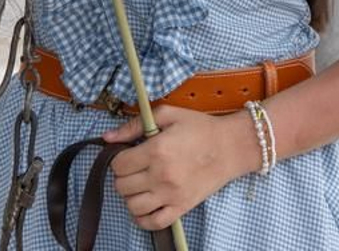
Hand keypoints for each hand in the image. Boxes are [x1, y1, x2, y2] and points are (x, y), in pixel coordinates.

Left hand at [102, 105, 260, 230]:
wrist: (231, 147)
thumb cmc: (200, 127)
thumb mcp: (168, 115)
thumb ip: (134, 125)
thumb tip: (107, 137)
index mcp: (156, 150)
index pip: (118, 164)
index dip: (118, 159)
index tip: (128, 155)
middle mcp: (161, 175)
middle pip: (122, 186)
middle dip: (123, 176)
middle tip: (134, 169)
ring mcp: (171, 195)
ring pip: (133, 206)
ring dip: (131, 196)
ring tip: (140, 185)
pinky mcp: (182, 208)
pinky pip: (153, 223)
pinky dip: (143, 218)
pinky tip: (145, 206)